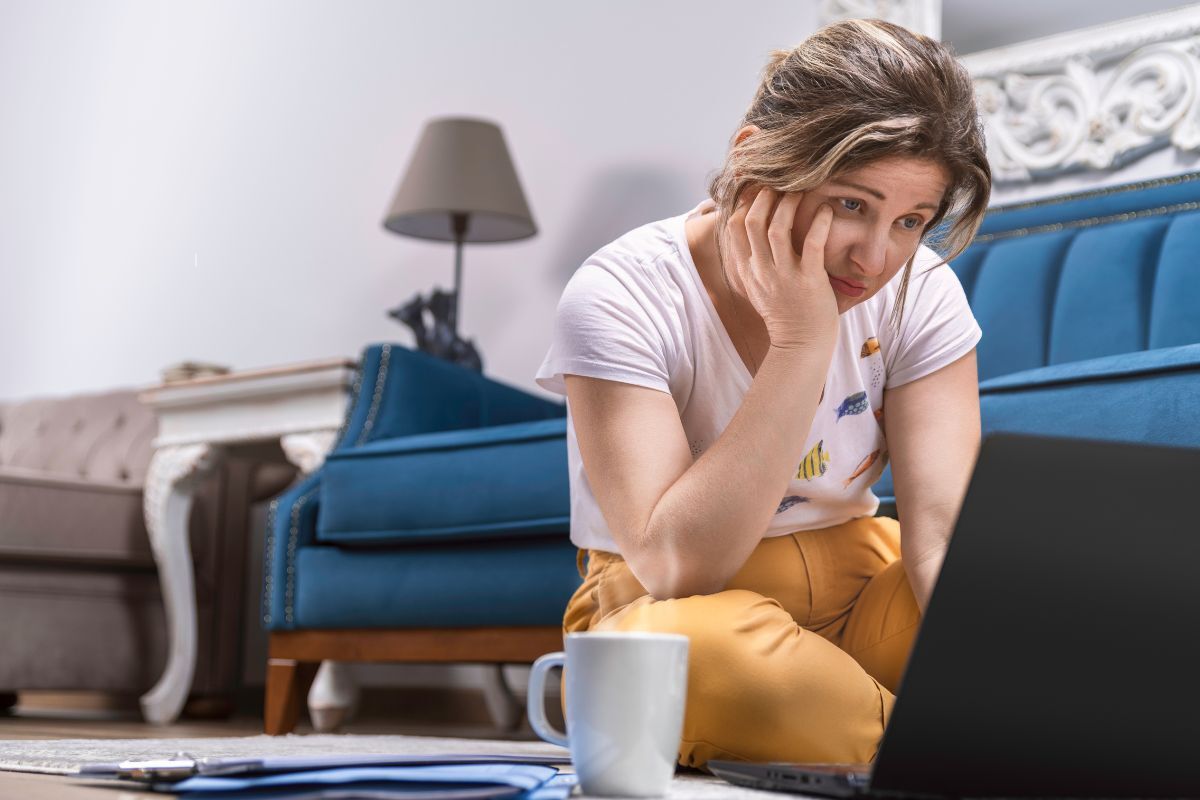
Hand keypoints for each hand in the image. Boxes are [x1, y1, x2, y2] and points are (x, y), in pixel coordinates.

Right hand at [724, 186, 838, 349]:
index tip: (758, 190)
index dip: (745, 203)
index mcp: (748, 272)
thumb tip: (752, 237)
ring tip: (801, 191)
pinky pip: (812, 244)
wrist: (801, 346)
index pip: (735, 228)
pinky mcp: (809, 280)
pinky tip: (827, 210)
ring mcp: (784, 276)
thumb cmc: (786, 315)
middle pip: (752, 222)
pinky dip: (819, 222)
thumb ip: (752, 264)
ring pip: (776, 228)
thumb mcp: (759, 288)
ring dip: (788, 204)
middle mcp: (762, 271)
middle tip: (780, 184)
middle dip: (765, 197)